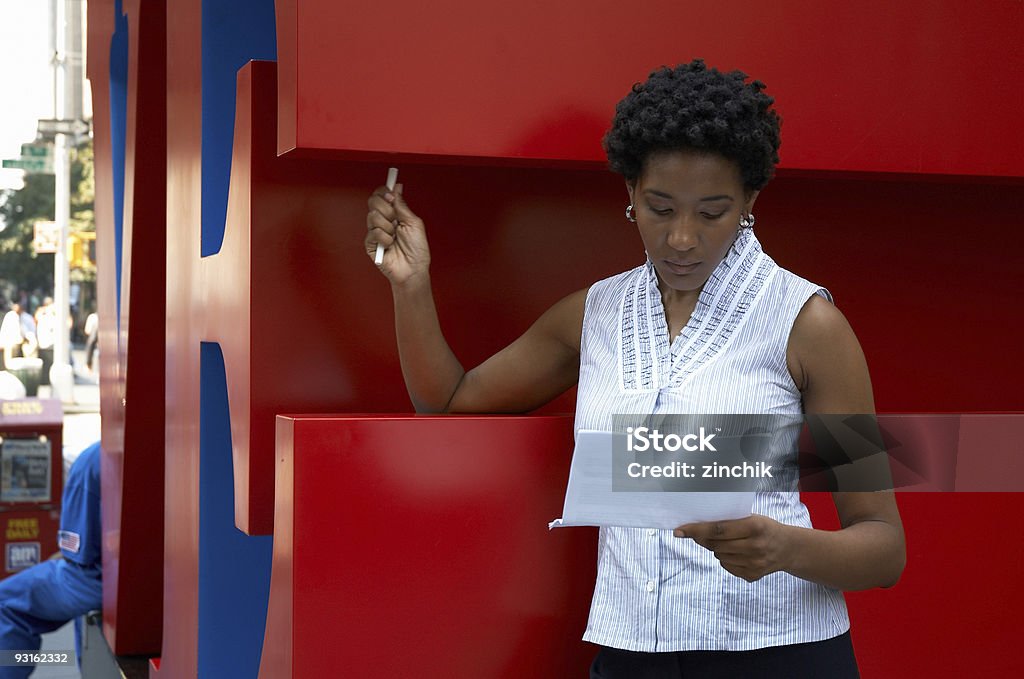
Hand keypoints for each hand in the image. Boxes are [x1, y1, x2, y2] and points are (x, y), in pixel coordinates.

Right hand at [365, 183, 430, 284]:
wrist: (414, 269)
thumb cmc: (417, 250)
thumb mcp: (414, 223)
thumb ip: (402, 205)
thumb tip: (397, 188)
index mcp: (394, 213)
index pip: (381, 195)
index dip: (384, 192)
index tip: (391, 196)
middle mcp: (383, 220)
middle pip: (373, 201)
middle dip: (387, 209)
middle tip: (396, 220)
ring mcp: (376, 231)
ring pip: (373, 216)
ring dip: (388, 226)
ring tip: (395, 236)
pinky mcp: (370, 244)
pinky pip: (373, 232)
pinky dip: (385, 238)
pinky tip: (390, 245)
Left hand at [674, 514, 792, 582]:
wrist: (788, 548)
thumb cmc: (764, 528)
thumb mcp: (752, 518)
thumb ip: (728, 523)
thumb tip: (696, 530)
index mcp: (755, 526)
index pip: (717, 530)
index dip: (696, 530)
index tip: (678, 531)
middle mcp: (755, 546)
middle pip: (715, 544)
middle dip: (704, 539)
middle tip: (702, 533)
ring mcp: (754, 564)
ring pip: (719, 556)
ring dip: (717, 548)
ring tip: (731, 542)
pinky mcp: (752, 576)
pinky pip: (726, 567)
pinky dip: (725, 559)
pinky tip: (737, 553)